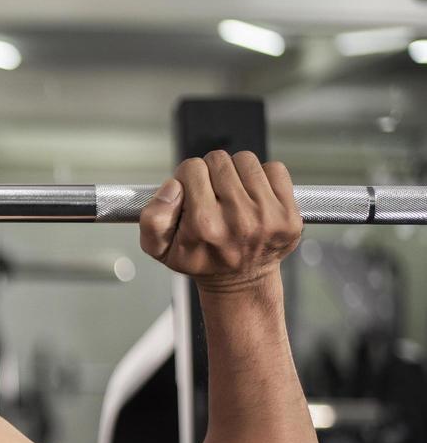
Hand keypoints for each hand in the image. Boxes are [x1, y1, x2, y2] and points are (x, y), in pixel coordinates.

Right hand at [139, 151, 302, 293]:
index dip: (188, 177)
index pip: (192, 168)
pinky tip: (254, 198)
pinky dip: (263, 178)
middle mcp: (238, 220)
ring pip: (246, 160)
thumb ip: (152, 217)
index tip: (191, 193)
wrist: (240, 282)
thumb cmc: (200, 261)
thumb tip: (173, 186)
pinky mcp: (289, 214)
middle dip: (211, 173)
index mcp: (204, 226)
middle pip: (219, 160)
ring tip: (233, 195)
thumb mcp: (160, 249)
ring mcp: (267, 216)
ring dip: (236, 172)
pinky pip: (275, 169)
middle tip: (212, 195)